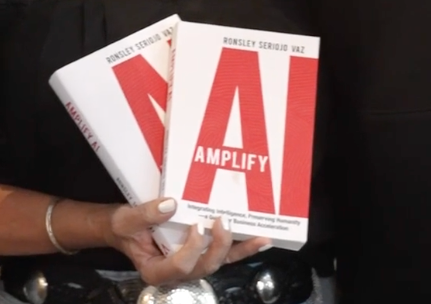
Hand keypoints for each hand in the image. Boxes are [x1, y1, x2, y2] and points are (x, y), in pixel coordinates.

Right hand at [106, 198, 270, 284]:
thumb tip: (171, 204)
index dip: (192, 249)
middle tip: (223, 221)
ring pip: (218, 262)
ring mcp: (192, 262)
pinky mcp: (202, 252)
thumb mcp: (126, 221)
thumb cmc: (125, 228)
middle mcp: (177, 272)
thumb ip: (145, 215)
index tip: (196, 225)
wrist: (127, 227)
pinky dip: (242, 248)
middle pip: (204, 267)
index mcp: (156, 270)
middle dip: (218, 247)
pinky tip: (260, 238)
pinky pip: (225, 254)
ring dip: (239, 249)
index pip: (179, 267)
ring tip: (259, 236)